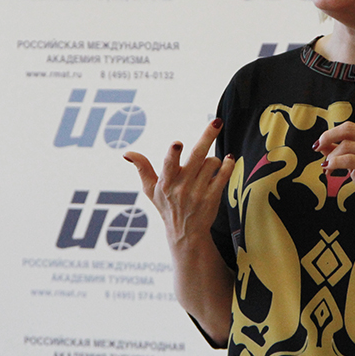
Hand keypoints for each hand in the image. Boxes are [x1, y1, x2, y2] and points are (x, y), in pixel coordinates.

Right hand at [123, 118, 234, 244]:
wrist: (185, 234)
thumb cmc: (167, 206)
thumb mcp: (150, 190)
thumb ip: (142, 168)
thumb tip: (126, 153)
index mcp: (165, 183)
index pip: (168, 166)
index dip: (172, 155)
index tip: (176, 144)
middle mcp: (182, 187)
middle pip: (197, 156)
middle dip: (207, 137)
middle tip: (216, 122)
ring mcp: (199, 193)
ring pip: (212, 162)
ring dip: (213, 159)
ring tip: (208, 165)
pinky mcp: (212, 198)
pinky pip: (224, 175)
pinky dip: (228, 164)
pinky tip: (228, 160)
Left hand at [314, 73, 354, 226]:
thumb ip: (341, 152)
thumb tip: (321, 145)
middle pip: (348, 127)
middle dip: (328, 135)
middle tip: (317, 147)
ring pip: (345, 144)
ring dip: (330, 156)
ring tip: (327, 167)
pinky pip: (348, 158)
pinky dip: (334, 163)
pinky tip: (330, 171)